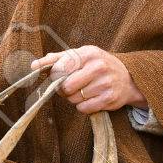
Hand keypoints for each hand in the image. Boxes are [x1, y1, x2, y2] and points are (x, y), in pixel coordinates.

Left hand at [31, 46, 145, 113]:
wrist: (128, 77)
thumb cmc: (97, 65)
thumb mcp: (80, 56)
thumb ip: (57, 59)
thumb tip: (34, 65)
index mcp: (87, 53)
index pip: (59, 68)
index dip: (54, 76)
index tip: (57, 77)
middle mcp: (98, 67)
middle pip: (65, 87)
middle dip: (63, 89)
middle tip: (70, 86)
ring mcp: (105, 83)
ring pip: (73, 99)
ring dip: (73, 98)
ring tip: (83, 91)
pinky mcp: (109, 99)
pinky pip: (84, 108)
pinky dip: (83, 106)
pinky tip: (90, 98)